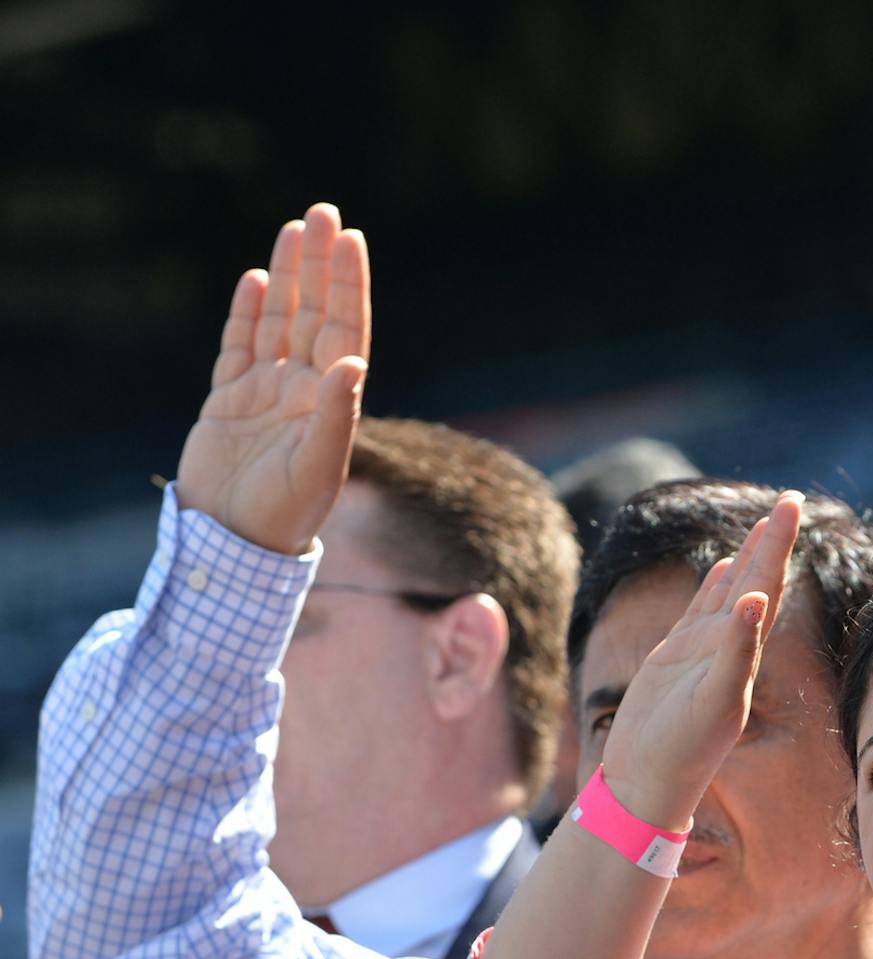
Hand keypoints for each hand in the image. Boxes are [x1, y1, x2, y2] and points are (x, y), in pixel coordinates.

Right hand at [174, 203, 370, 554]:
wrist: (233, 541)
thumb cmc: (286, 513)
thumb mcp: (318, 466)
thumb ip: (337, 415)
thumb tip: (354, 363)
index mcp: (330, 400)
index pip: (344, 329)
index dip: (348, 285)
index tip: (352, 240)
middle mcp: (302, 389)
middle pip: (313, 313)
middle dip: (319, 265)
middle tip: (323, 213)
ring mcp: (265, 392)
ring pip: (277, 321)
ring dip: (286, 277)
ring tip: (294, 231)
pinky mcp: (228, 401)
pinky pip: (238, 346)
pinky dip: (246, 313)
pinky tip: (254, 279)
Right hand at [597, 496, 801, 828]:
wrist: (647, 782)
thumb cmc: (681, 750)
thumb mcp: (714, 701)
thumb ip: (735, 652)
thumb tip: (757, 599)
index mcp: (744, 653)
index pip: (766, 585)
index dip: (778, 545)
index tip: (793, 505)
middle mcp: (728, 647)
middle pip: (754, 580)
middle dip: (772, 540)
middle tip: (790, 498)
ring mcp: (701, 651)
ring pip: (728, 591)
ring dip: (747, 558)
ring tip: (764, 523)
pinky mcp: (674, 659)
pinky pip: (699, 612)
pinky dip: (712, 587)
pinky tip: (721, 568)